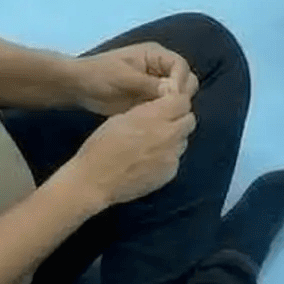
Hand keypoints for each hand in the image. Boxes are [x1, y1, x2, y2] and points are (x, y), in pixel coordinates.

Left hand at [65, 44, 197, 116]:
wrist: (78, 86)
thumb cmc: (98, 74)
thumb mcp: (123, 77)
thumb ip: (149, 84)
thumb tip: (173, 93)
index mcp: (155, 56)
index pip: (181, 66)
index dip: (180, 80)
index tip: (174, 96)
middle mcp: (160, 69)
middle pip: (184, 80)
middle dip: (180, 94)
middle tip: (169, 109)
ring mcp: (155, 85)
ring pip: (177, 96)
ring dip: (173, 105)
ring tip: (163, 116)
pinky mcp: (149, 100)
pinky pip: (164, 107)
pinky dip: (164, 113)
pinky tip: (158, 122)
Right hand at [68, 88, 195, 207]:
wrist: (94, 182)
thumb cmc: (101, 147)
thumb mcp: (121, 118)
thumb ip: (146, 111)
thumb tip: (160, 108)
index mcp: (154, 117)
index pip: (183, 101)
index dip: (175, 102)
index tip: (167, 105)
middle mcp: (168, 135)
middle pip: (189, 120)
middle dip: (179, 119)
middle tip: (163, 123)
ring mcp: (172, 156)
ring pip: (183, 140)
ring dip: (174, 138)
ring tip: (153, 144)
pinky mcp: (170, 173)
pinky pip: (176, 159)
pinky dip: (168, 157)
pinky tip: (150, 160)